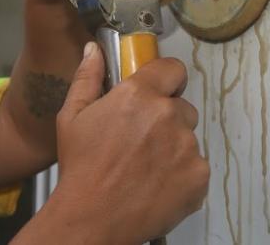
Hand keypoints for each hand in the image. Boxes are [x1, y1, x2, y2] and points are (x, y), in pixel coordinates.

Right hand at [22, 43, 208, 243]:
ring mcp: (187, 147)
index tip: (156, 90)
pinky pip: (196, 165)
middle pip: (181, 106)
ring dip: (173, 146)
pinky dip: (182, 173)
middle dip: (166, 117)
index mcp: (139, 95)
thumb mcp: (71, 117)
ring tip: (144, 165)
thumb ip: (88, 78)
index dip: (165, 79)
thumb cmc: (80, 168)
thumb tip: (94, 51)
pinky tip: (156, 182)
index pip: (173, 69)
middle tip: (140, 138)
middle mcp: (168, 115)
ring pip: (188, 137)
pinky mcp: (198, 176)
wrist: (93, 218)